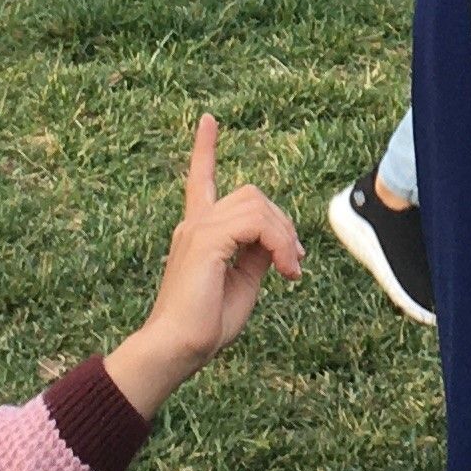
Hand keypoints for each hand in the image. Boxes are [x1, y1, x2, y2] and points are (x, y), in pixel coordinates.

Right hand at [103, 116, 304, 416]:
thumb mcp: (242, 283)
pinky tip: (285, 269)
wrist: (177, 350)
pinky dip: (278, 243)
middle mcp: (195, 224)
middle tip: (293, 263)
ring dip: (283, 236)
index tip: (208, 120)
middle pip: (251, 195)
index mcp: (199, 232)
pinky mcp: (206, 241)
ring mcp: (198, 229)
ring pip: (257, 205)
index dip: (205, 150)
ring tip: (289, 269)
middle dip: (282, 223)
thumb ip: (256, 255)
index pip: (201, 181)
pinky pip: (256, 224)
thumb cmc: (205, 325)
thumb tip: (277, 241)